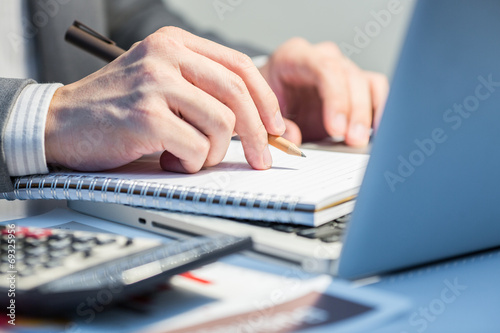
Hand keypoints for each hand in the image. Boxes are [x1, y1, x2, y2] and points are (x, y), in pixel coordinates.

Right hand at [45, 27, 285, 172]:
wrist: (60, 122)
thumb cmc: (115, 107)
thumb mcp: (160, 82)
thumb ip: (202, 90)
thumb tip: (254, 121)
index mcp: (175, 43)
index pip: (239, 66)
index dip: (266, 99)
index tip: (276, 126)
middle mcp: (166, 57)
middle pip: (238, 94)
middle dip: (258, 134)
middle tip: (261, 158)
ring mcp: (155, 85)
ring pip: (221, 124)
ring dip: (213, 152)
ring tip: (189, 155)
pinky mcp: (146, 116)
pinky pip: (195, 147)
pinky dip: (189, 162)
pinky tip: (168, 159)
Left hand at [259, 38, 388, 145]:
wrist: (271, 94)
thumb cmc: (265, 98)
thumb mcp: (262, 110)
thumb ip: (276, 125)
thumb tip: (293, 139)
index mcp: (295, 56)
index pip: (325, 68)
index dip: (335, 99)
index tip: (336, 128)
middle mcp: (323, 57)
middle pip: (349, 76)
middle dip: (354, 111)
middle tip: (352, 139)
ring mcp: (341, 68)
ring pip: (366, 84)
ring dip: (367, 114)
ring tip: (360, 140)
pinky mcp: (355, 83)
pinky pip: (376, 90)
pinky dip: (380, 110)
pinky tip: (376, 131)